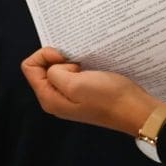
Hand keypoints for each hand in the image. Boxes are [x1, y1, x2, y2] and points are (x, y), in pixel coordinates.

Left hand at [20, 46, 160, 133]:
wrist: (135, 109)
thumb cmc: (107, 97)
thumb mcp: (75, 83)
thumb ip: (56, 73)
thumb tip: (55, 67)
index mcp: (49, 98)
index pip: (30, 68)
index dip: (44, 56)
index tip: (64, 57)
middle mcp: (55, 99)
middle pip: (42, 69)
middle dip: (57, 59)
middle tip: (78, 63)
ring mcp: (69, 97)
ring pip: (58, 70)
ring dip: (70, 63)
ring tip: (86, 65)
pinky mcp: (83, 93)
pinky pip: (72, 74)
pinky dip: (78, 67)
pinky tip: (91, 67)